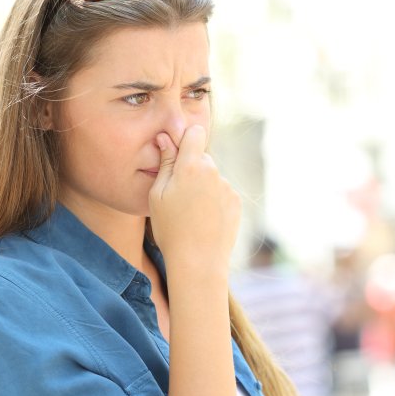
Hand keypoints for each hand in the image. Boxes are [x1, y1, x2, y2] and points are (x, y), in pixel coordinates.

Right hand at [148, 125, 240, 273]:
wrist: (198, 262)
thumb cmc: (170, 229)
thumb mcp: (157, 195)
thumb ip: (164, 163)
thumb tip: (165, 138)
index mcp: (191, 166)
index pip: (195, 133)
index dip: (185, 140)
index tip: (176, 154)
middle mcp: (213, 172)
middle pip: (202, 157)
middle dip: (191, 167)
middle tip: (178, 194)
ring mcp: (228, 187)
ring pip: (212, 177)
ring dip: (202, 186)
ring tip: (190, 213)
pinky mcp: (236, 202)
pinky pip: (222, 192)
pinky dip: (213, 200)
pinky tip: (204, 220)